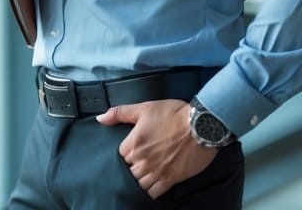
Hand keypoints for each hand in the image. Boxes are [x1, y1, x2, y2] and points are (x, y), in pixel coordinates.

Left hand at [95, 99, 216, 198]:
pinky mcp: (170, 179)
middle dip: (134, 167)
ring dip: (141, 180)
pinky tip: (154, 184)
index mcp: (134, 143)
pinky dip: (151, 191)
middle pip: (129, 172)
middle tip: (144, 160)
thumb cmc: (174, 114)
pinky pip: (154, 193)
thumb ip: (120, 113)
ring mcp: (156, 171)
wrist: (201, 124)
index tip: (136, 148)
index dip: (128, 152)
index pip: (121, 155)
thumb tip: (100, 118)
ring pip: (139, 184)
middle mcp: (143, 160)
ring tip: (148, 172)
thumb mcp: (145, 108)